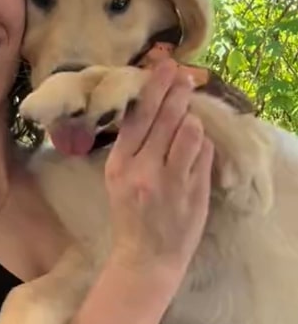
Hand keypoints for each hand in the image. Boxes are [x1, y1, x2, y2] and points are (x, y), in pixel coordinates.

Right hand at [105, 60, 213, 279]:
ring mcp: (171, 181)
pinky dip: (203, 145)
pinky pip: (204, 153)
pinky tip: (197, 147)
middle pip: (165, 117)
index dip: (153, 88)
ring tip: (188, 119)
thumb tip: (151, 108)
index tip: (164, 66)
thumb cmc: (131, 216)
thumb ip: (133, 147)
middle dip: (177, 91)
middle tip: (185, 75)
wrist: (146, 258)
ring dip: (191, 120)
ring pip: (190, 131)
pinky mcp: (194, 191)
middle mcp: (143, 169)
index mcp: (119, 165)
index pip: (137, 117)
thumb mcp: (118, 179)